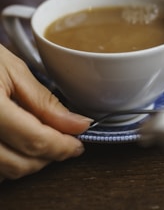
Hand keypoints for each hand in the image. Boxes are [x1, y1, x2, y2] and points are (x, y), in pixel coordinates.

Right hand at [0, 44, 91, 179]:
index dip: (63, 146)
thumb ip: (44, 101)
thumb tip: (76, 123)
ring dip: (30, 161)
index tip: (78, 143)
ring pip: (6, 172)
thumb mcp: (14, 70)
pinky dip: (10, 161)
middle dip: (50, 156)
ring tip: (43, 140)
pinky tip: (18, 143)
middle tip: (65, 141)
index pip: (35, 140)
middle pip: (21, 163)